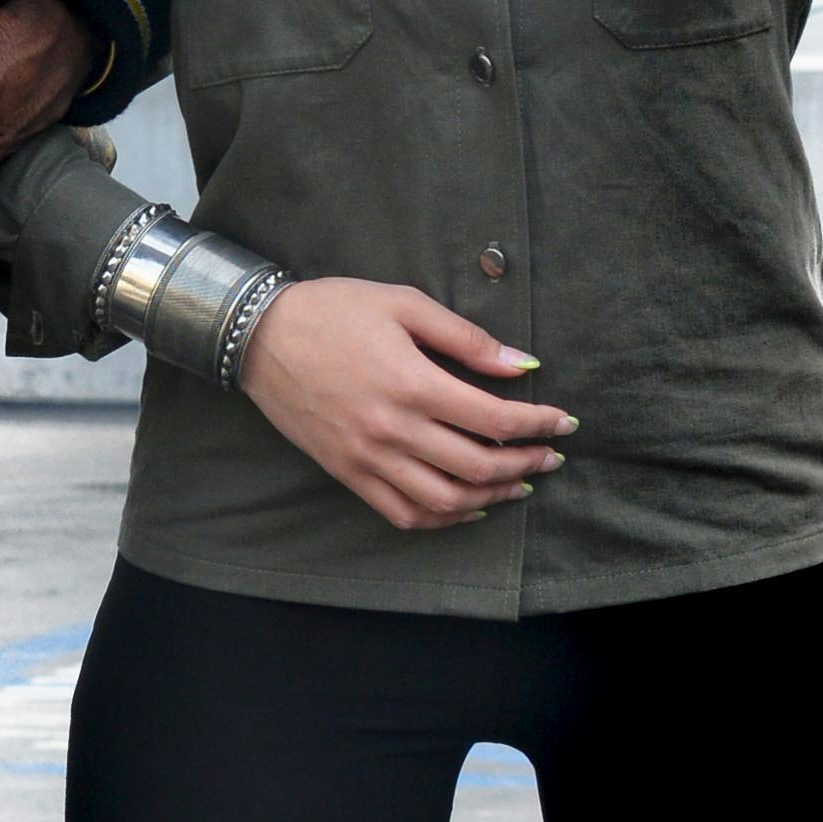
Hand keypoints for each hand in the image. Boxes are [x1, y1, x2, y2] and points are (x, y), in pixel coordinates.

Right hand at [237, 282, 575, 532]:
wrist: (258, 336)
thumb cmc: (334, 310)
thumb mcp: (404, 304)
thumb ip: (466, 338)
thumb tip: (521, 365)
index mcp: (412, 384)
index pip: (495, 419)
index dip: (539, 424)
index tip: (564, 422)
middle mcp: (393, 430)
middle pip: (478, 465)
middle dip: (527, 464)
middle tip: (551, 455)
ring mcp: (368, 459)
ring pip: (446, 499)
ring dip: (493, 496)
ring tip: (520, 485)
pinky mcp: (348, 474)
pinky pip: (403, 513)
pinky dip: (443, 518)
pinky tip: (469, 506)